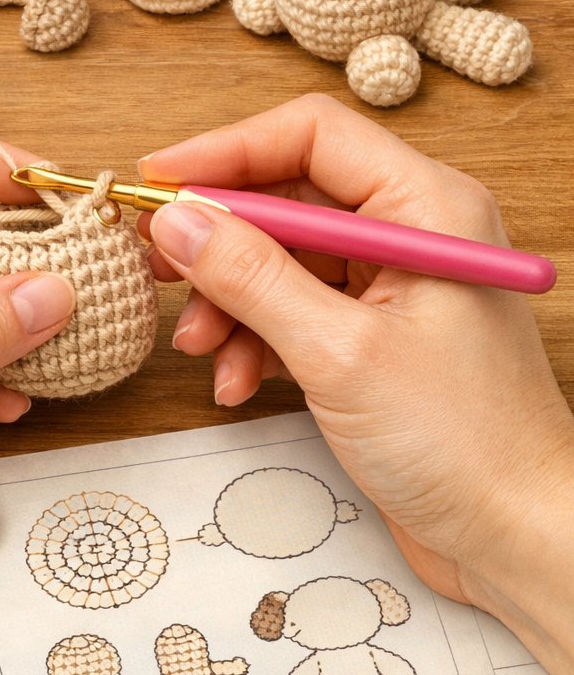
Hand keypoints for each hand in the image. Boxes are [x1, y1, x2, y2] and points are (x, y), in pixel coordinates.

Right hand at [142, 95, 573, 674]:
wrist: (517, 538)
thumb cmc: (467, 445)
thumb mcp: (339, 354)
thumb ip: (253, 279)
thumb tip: (178, 223)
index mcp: (425, 206)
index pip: (312, 136)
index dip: (228, 151)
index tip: (160, 185)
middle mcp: (410, 231)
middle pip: (289, 198)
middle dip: (219, 238)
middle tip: (156, 264)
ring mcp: (391, 285)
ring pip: (282, 259)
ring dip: (230, 301)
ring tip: (197, 346)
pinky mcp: (372, 336)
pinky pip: (293, 310)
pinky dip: (255, 341)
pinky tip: (236, 383)